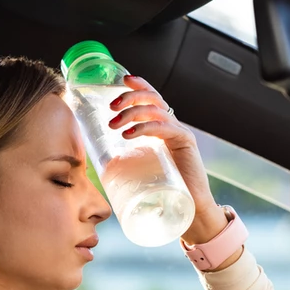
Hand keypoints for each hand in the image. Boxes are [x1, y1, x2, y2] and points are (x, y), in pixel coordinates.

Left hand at [107, 75, 214, 211]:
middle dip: (130, 97)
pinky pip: (164, 127)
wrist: (190, 209)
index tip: (122, 80)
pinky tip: (128, 133)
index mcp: (163, 128)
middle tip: (111, 106)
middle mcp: (172, 126)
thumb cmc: (163, 192)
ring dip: (132, 113)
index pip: (152, 98)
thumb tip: (99, 164)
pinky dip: (144, 127)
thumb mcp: (141, 169)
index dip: (139, 85)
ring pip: (155, 110)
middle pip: (152, 98)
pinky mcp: (185, 143)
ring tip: (114, 124)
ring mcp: (180, 133)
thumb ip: (127, 161)